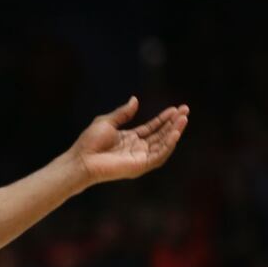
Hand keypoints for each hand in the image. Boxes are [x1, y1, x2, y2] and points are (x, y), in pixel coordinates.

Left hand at [69, 96, 189, 184]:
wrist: (82, 158)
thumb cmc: (90, 142)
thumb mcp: (107, 122)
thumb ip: (123, 113)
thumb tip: (135, 100)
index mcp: (130, 139)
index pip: (152, 128)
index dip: (164, 119)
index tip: (176, 109)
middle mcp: (137, 149)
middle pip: (160, 135)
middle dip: (173, 123)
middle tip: (185, 110)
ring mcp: (139, 158)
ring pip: (162, 144)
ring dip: (174, 132)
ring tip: (183, 119)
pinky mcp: (140, 166)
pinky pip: (158, 155)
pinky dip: (168, 145)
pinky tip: (175, 133)